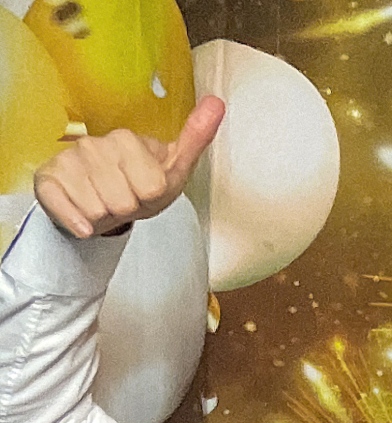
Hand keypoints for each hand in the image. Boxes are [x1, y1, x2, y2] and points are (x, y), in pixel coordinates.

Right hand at [33, 96, 225, 238]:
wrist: (104, 201)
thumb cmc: (140, 185)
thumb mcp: (174, 166)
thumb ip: (196, 137)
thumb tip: (217, 103)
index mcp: (127, 139)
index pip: (152, 188)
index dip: (152, 198)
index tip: (145, 190)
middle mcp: (94, 145)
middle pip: (125, 202)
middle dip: (130, 208)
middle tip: (125, 199)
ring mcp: (68, 161)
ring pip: (98, 210)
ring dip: (105, 216)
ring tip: (105, 203)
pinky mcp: (47, 180)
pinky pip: (67, 212)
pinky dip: (78, 223)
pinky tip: (82, 218)